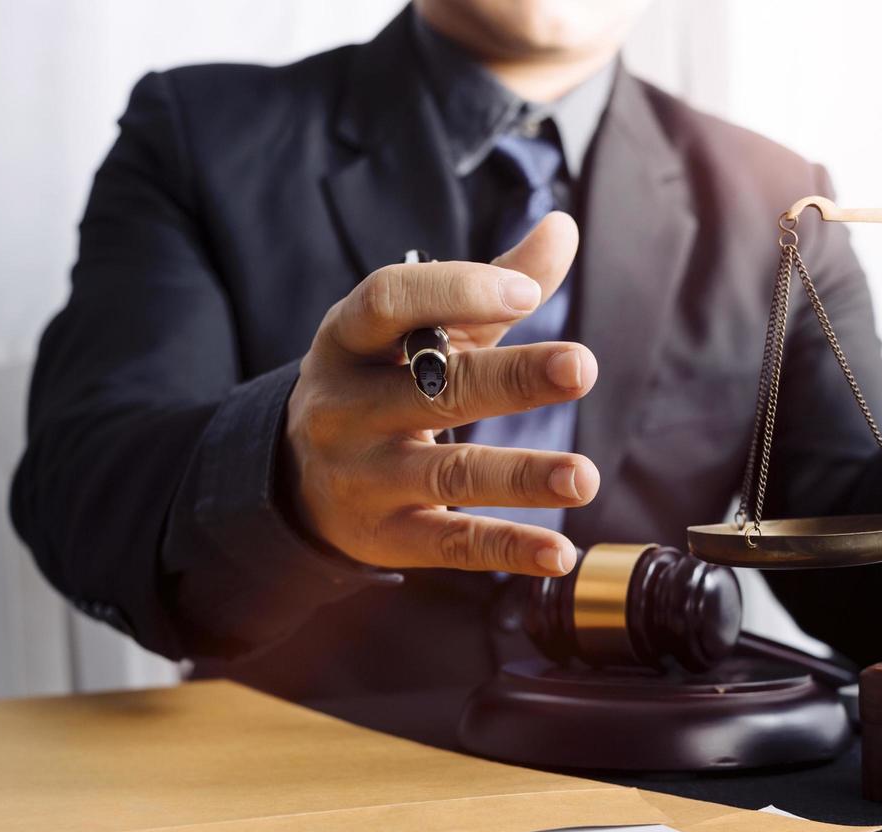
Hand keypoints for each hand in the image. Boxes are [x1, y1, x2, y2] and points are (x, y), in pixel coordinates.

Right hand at [282, 212, 598, 576]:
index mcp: (350, 339)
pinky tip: (558, 553)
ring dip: (522, 475)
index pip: (388, 301)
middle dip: (512, 379)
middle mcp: (349, 406)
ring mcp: (365, 475)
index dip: (455, 291)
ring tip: (584, 476)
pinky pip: (453, 543)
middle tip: (581, 366)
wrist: (298, 479)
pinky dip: (509, 550)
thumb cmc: (380, 382)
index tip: (524, 292)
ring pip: (449, 473)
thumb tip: (564, 228)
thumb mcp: (421, 330)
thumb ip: (490, 284)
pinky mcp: (388, 536)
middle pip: (434, 388)